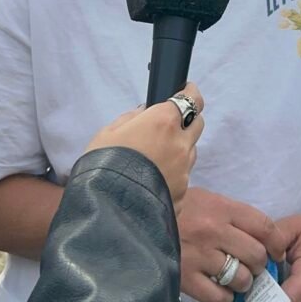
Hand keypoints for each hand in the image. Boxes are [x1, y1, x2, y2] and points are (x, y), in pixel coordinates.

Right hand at [86, 83, 203, 213]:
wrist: (109, 211)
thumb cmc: (103, 164)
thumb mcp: (107, 133)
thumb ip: (130, 119)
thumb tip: (144, 113)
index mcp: (163, 123)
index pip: (192, 99)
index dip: (190, 92)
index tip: (186, 89)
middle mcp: (181, 144)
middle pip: (197, 123)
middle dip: (187, 120)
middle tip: (169, 124)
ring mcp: (185, 172)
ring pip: (190, 151)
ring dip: (180, 148)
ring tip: (156, 158)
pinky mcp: (183, 194)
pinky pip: (182, 177)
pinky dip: (173, 174)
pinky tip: (154, 181)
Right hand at [178, 188, 287, 301]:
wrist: (137, 214)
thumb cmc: (176, 207)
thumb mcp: (204, 198)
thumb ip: (230, 213)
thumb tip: (260, 233)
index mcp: (221, 207)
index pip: (264, 226)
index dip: (276, 243)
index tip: (276, 252)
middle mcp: (214, 230)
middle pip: (256, 255)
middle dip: (258, 265)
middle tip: (250, 267)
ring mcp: (200, 255)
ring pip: (241, 279)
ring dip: (242, 283)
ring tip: (233, 279)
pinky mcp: (186, 278)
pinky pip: (219, 297)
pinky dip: (224, 297)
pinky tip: (218, 290)